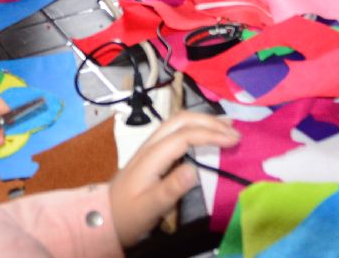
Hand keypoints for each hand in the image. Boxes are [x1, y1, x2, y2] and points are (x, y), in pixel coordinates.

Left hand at [109, 111, 238, 245]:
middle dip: (210, 121)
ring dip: (203, 120)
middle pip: (181, 120)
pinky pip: (176, 130)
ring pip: (178, 121)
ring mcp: (150, 146)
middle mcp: (151, 145)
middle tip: (235, 131)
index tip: (234, 141)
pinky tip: (206, 133)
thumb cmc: (128, 215)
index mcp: (152, 156)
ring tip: (227, 125)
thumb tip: (194, 169)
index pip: (185, 135)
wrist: (103, 218)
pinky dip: (196, 126)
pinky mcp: (153, 152)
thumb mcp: (150, 208)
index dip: (211, 134)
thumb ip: (170, 189)